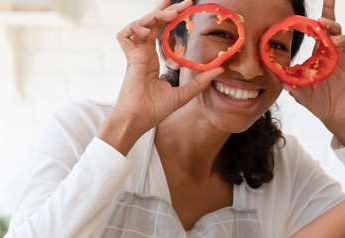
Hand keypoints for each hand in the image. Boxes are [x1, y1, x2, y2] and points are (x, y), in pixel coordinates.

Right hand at [105, 0, 223, 151]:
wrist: (140, 119)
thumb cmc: (156, 110)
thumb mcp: (184, 94)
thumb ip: (200, 81)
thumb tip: (220, 70)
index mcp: (153, 60)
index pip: (160, 32)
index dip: (170, 19)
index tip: (184, 9)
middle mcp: (143, 54)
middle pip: (152, 24)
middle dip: (165, 10)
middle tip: (184, 3)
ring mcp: (134, 55)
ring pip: (140, 25)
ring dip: (154, 16)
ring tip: (170, 13)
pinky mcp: (128, 58)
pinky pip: (124, 35)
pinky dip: (135, 28)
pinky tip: (148, 31)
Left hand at [284, 0, 344, 145]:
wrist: (335, 115)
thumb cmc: (317, 101)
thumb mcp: (303, 95)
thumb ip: (294, 88)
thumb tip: (285, 84)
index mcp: (319, 52)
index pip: (319, 29)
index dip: (323, 13)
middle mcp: (334, 51)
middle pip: (334, 29)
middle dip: (329, 22)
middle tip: (322, 23)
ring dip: (344, 37)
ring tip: (336, 42)